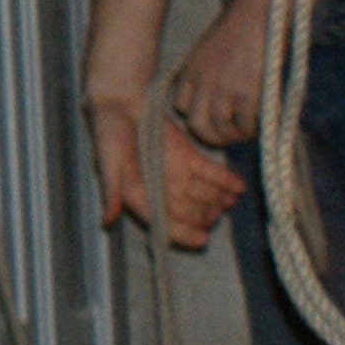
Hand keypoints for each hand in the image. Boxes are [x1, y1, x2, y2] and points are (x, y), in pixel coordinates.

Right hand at [91, 96, 245, 249]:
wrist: (120, 105)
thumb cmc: (108, 135)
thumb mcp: (105, 162)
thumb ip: (110, 190)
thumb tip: (106, 220)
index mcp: (139, 197)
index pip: (164, 223)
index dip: (184, 233)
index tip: (203, 239)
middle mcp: (162, 191)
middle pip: (188, 210)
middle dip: (204, 215)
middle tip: (216, 215)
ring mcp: (177, 175)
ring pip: (202, 194)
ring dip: (218, 200)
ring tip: (232, 201)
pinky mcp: (188, 158)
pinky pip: (209, 173)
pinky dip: (225, 180)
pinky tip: (238, 187)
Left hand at [168, 0, 272, 148]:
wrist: (258, 8)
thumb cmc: (240, 27)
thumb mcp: (210, 49)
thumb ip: (208, 74)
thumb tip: (215, 101)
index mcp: (190, 70)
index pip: (180, 107)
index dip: (195, 117)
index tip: (211, 119)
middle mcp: (202, 82)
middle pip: (197, 125)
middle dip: (213, 137)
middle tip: (230, 136)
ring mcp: (223, 88)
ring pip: (221, 129)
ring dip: (235, 136)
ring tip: (248, 131)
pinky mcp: (247, 92)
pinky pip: (245, 124)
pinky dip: (253, 128)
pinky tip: (261, 122)